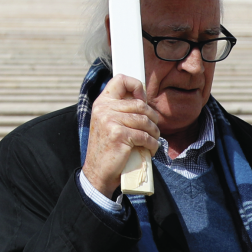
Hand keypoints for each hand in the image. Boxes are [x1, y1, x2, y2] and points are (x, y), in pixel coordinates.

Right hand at [82, 75, 162, 198]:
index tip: (142, 100)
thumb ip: (119, 110)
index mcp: (101, 102)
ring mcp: (111, 121)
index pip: (120, 79)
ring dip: (154, 132)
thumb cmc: (107, 148)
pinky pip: (145, 136)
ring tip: (153, 140)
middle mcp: (104, 109)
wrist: (97, 171)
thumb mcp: (107, 123)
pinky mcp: (119, 135)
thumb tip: (143, 101)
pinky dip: (152, 145)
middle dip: (153, 117)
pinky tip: (150, 149)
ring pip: (145, 121)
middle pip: (140, 104)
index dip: (136, 86)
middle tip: (153, 128)